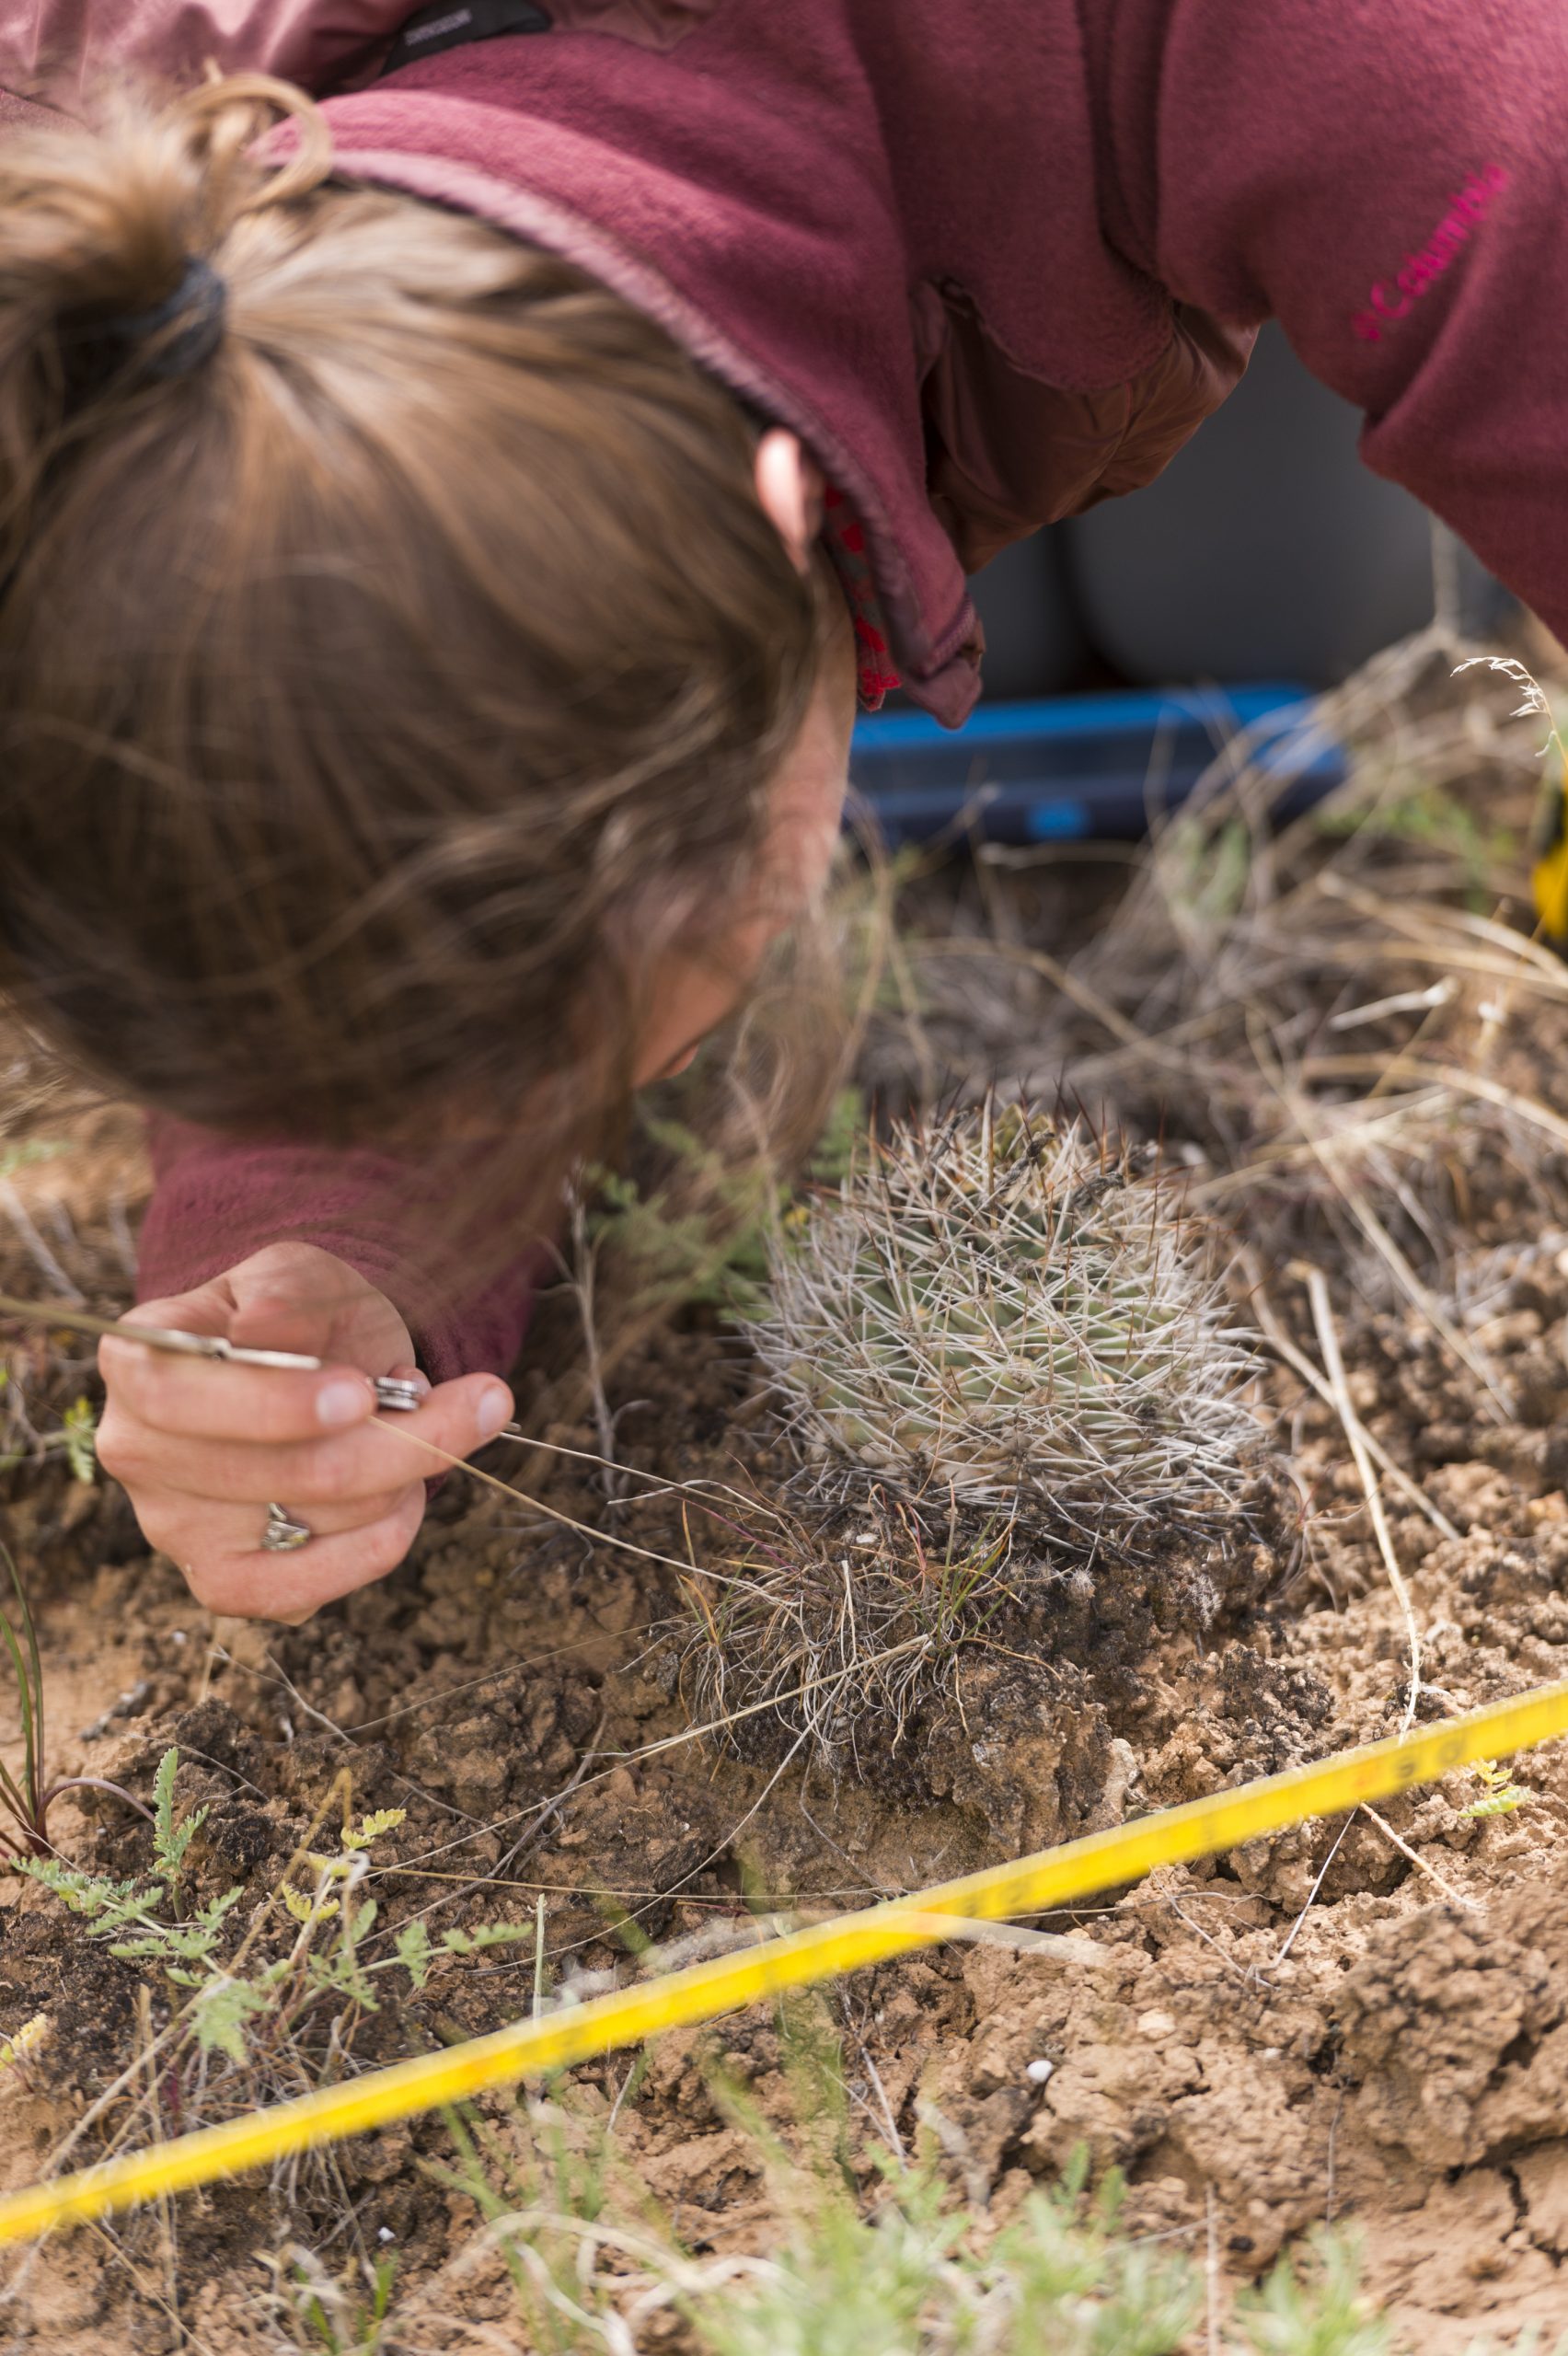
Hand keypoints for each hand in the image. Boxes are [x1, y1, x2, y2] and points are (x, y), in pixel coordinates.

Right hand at [97, 1242, 513, 1621]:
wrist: (316, 1359)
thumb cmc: (304, 1315)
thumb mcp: (301, 1275)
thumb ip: (289, 1298)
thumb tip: (267, 1330)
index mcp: (137, 1362)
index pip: (182, 1398)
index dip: (275, 1405)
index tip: (363, 1392)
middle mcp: (138, 1452)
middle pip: (281, 1471)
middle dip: (400, 1438)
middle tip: (481, 1399)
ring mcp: (175, 1527)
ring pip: (319, 1521)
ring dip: (403, 1476)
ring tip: (417, 1428)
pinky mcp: (223, 1582)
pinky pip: (310, 1588)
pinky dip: (379, 1544)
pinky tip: (405, 1496)